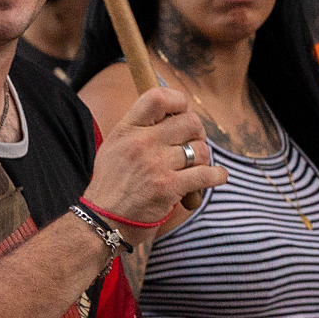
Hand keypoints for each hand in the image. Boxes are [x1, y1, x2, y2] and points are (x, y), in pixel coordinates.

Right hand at [84, 84, 226, 230]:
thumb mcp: (114, 146)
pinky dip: (216, 175)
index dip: (178, 101)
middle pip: (190, 122)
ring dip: (202, 159)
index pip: (158, 97)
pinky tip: (216, 176)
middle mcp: (142, 143)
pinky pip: (206, 174)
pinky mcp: (169, 188)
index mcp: (126, 129)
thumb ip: (139, 129)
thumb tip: (171, 115)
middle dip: (198, 133)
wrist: (102, 220)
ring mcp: (156, 165)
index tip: (181, 113)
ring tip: (194, 167)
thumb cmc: (111, 184)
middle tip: (192, 145)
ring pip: (200, 149)